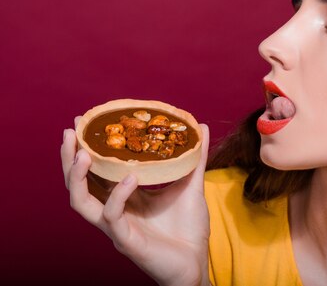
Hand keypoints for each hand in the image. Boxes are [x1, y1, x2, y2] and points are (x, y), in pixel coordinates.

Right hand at [61, 117, 210, 285]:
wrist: (197, 262)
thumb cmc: (189, 228)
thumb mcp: (191, 185)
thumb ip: (194, 158)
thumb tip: (199, 127)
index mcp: (124, 197)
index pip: (96, 171)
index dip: (86, 148)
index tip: (84, 122)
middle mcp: (114, 210)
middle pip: (78, 184)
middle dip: (69, 158)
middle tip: (72, 132)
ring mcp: (116, 227)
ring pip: (81, 202)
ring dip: (77, 177)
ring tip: (83, 153)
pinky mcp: (126, 241)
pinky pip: (112, 217)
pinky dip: (118, 196)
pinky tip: (130, 178)